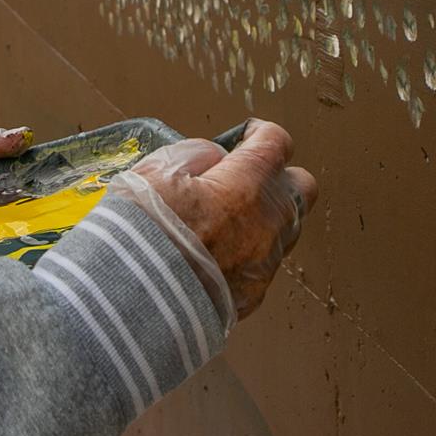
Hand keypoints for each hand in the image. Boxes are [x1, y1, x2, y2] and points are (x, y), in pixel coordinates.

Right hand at [113, 120, 316, 320]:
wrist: (134, 301)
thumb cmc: (143, 232)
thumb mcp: (158, 170)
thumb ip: (197, 153)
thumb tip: (214, 158)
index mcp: (249, 183)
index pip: (277, 142)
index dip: (259, 134)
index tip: (243, 137)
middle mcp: (269, 222)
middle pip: (302, 186)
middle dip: (279, 176)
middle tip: (244, 177)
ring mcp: (265, 261)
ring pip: (285, 228)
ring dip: (264, 217)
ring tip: (227, 219)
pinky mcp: (253, 294)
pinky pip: (263, 264)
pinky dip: (247, 254)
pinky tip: (216, 255)